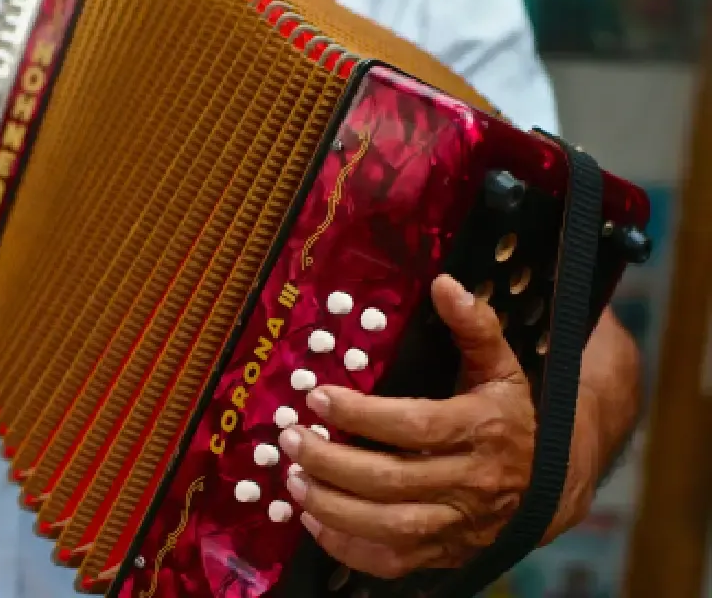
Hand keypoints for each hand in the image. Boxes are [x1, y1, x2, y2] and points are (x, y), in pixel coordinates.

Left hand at [278, 275, 593, 578]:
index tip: (316, 397)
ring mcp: (458, 524)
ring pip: (388, 527)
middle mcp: (471, 482)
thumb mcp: (501, 366)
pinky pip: (391, 562)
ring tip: (293, 479)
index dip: (360, 414)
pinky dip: (347, 548)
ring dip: (332, 507)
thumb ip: (474, 325)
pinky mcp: (445, 553)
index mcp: (484, 430)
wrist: (553, 483)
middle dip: (331, 461)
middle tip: (291, 439)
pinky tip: (313, 520)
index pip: (414, 426)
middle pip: (391, 480)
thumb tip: (444, 283)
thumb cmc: (512, 415)